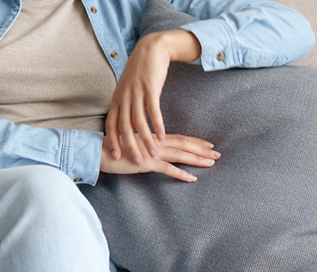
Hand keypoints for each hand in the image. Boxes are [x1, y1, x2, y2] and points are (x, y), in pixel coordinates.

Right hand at [99, 133, 219, 181]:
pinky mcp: (146, 162)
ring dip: (197, 159)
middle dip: (201, 149)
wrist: (99, 151)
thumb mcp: (132, 145)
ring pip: (179, 154)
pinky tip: (191, 178)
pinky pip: (167, 169)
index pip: (178, 138)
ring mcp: (151, 152)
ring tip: (211, 163)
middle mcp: (155, 142)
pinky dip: (180, 174)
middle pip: (183, 144)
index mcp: (152, 138)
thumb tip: (153, 150)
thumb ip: (144, 146)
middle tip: (217, 153)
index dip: (194, 141)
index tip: (208, 144)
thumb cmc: (113, 148)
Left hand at [105, 29, 201, 164]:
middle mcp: (124, 96)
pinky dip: (157, 125)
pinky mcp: (150, 88)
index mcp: (117, 97)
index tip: (116, 156)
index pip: (111, 123)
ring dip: (146, 140)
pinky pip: (153, 111)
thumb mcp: (127, 86)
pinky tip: (162, 136)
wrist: (151, 48)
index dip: (113, 140)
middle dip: (130, 146)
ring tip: (153, 154)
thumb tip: (124, 119)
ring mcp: (136, 92)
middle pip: (124, 127)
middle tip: (137, 162)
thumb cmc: (141, 69)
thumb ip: (125, 102)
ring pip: (139, 122)